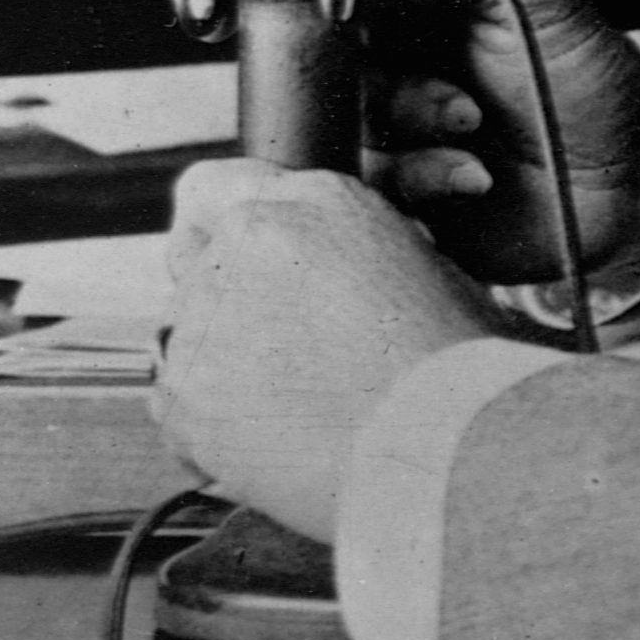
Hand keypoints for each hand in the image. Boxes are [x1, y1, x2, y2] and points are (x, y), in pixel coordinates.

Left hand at [153, 160, 504, 540]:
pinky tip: (274, 450)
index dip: (219, 232)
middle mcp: (248, 241)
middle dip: (225, 307)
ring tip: (294, 416)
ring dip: (220, 371)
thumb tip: (327, 282)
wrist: (451, 447)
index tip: (236, 270)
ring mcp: (206, 316)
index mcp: (315, 200)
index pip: (213, 189)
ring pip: (182, 338)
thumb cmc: (464, 374)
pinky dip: (211, 434)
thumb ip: (352, 259)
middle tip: (280, 361)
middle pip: (193, 266)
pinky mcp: (183, 390)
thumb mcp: (426, 272)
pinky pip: (175, 410)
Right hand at [354, 0, 639, 292]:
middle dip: (381, 73)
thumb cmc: (587, 78)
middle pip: (316, 54)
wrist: (628, 179)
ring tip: (474, 127)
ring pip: (339, 121)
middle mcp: (390, 56)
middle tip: (450, 86)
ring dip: (408, 125)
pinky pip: (366, 186)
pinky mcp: (396, 188)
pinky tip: (474, 175)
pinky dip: (420, 179)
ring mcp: (388, 124)